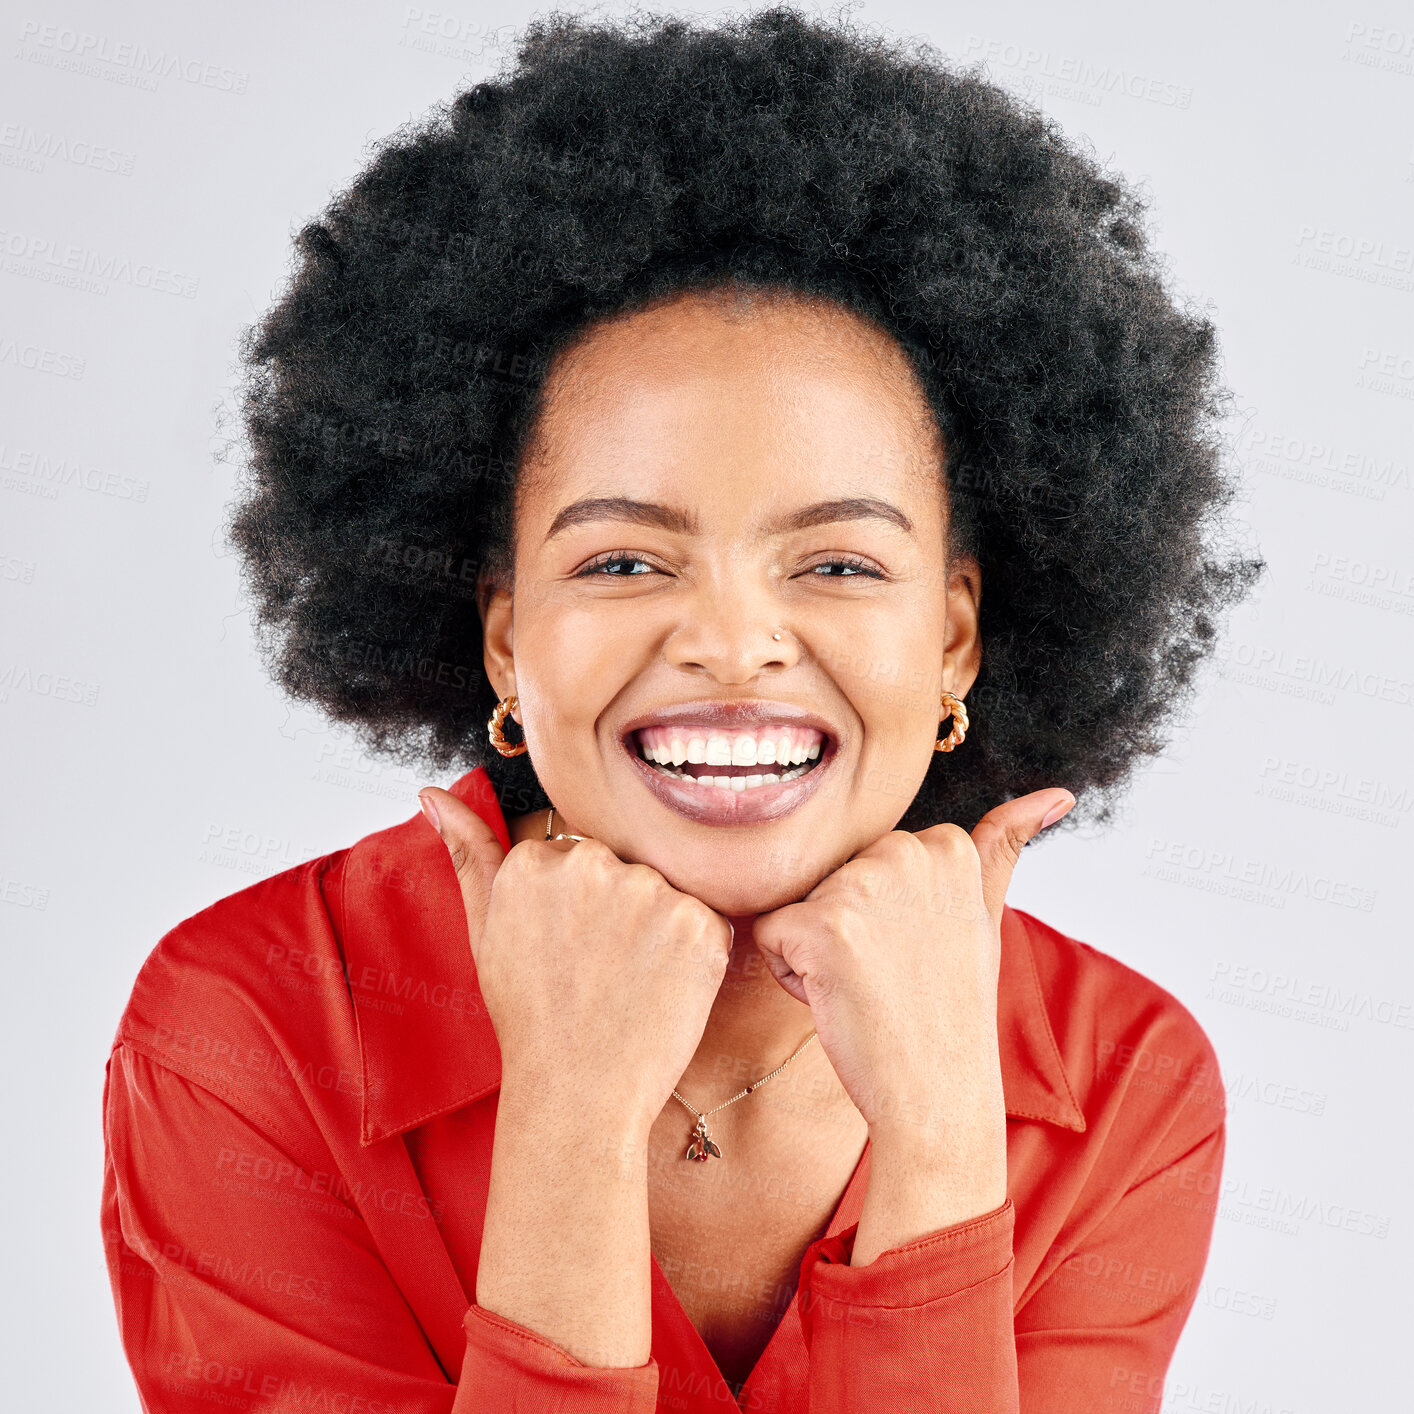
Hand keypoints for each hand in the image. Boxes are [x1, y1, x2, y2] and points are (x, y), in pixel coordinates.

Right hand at [417, 788, 733, 1137]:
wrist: (578, 1096)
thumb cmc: (531, 1017)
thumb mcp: (485, 932)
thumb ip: (469, 854)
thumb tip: (433, 795)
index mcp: (536, 861)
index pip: (578, 861)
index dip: (580, 911)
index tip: (569, 952)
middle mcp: (593, 864)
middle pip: (623, 869)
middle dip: (620, 913)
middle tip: (601, 973)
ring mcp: (651, 892)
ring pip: (666, 892)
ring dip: (658, 931)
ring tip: (630, 983)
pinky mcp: (700, 924)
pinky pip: (705, 921)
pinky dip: (694, 955)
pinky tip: (663, 989)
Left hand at [752, 789, 1074, 1156]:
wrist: (938, 1096)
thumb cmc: (952, 1010)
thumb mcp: (984, 918)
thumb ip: (1004, 845)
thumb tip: (1056, 793)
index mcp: (944, 845)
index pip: (869, 862)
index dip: (882, 914)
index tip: (916, 952)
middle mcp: (903, 853)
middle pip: (830, 877)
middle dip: (845, 926)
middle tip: (889, 975)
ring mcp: (861, 887)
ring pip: (798, 904)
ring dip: (817, 950)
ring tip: (867, 988)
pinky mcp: (818, 925)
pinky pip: (772, 935)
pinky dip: (791, 975)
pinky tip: (838, 1001)